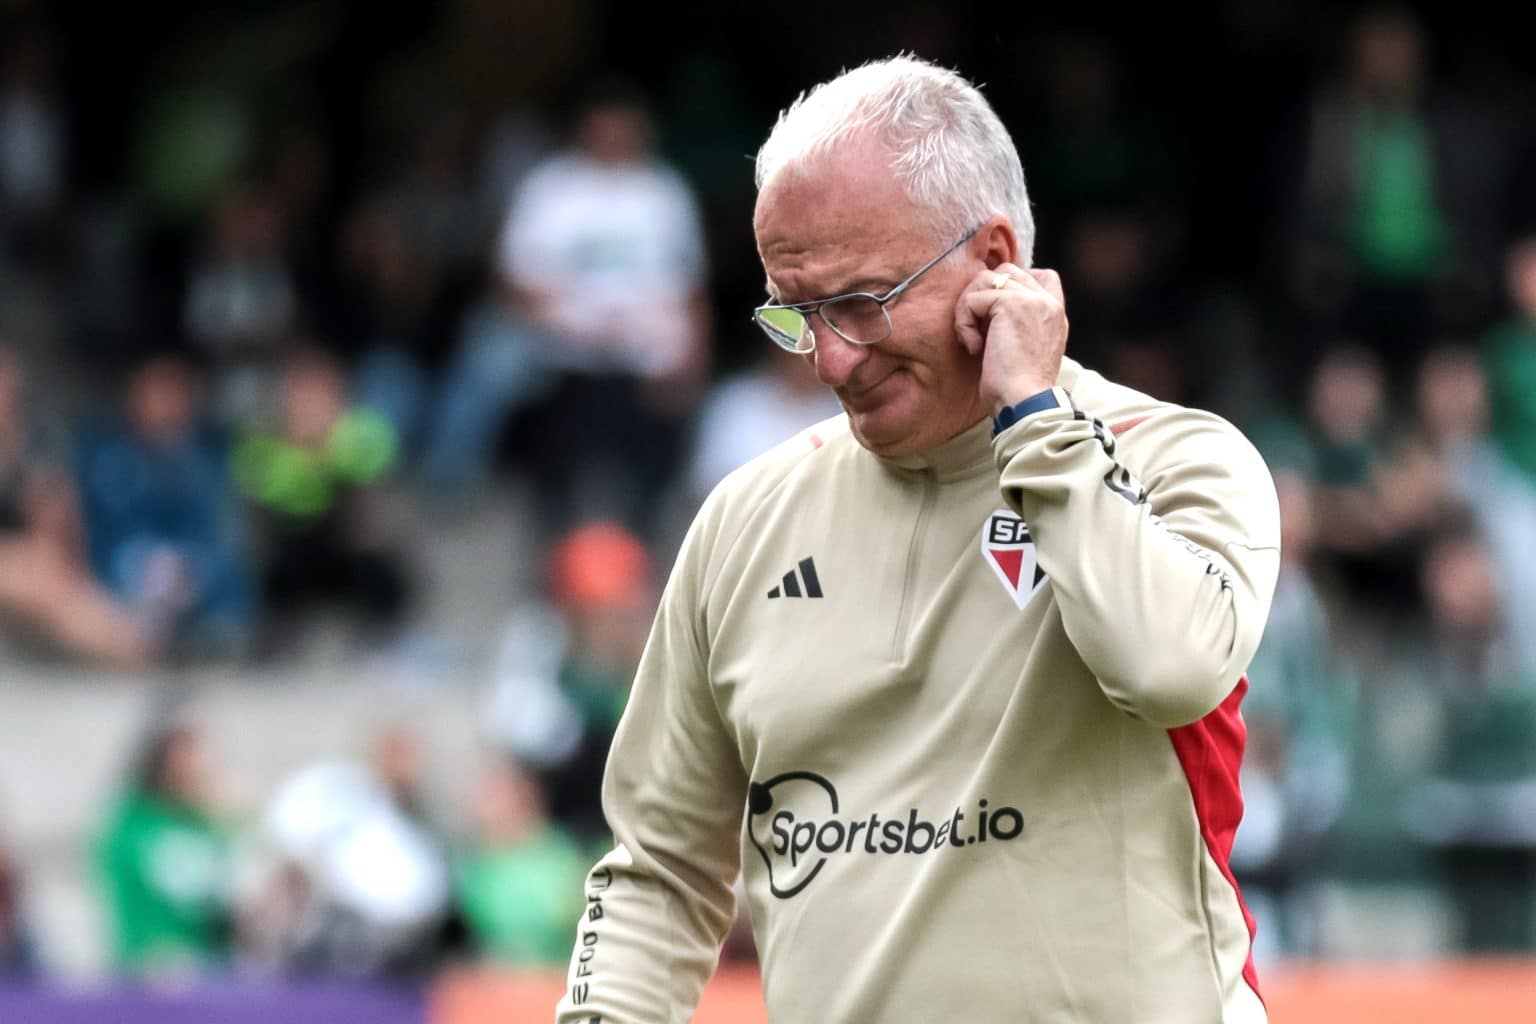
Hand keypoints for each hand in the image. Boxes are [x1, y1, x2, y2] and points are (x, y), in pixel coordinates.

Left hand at [955, 264, 1068, 412]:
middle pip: (1007, 271)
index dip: (1010, 286)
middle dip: (983, 295)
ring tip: (974, 340)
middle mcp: (1048, 302)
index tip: (994, 318)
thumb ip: (1018, 325)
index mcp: (1055, 314)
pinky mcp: (1012, 304)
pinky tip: (974, 347)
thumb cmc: (1018, 390)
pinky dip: (964, 322)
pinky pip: (973, 298)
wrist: (1025, 403)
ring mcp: (1033, 300)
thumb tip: (987, 312)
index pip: (1040, 275)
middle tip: (978, 331)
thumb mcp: (1025, 351)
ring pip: (987, 278)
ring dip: (969, 307)